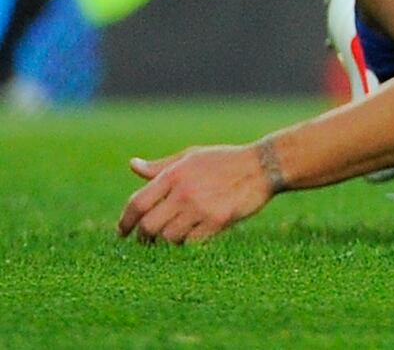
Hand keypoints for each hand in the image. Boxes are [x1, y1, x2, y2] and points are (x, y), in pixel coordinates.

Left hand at [119, 144, 274, 244]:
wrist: (264, 165)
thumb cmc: (225, 160)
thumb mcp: (192, 156)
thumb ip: (161, 166)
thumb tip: (133, 165)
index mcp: (174, 174)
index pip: (137, 203)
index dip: (125, 222)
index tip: (122, 232)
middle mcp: (184, 192)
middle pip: (148, 226)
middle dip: (143, 238)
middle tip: (145, 241)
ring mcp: (201, 207)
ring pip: (168, 238)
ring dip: (166, 241)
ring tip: (171, 238)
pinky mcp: (217, 221)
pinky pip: (190, 242)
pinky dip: (187, 243)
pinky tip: (191, 238)